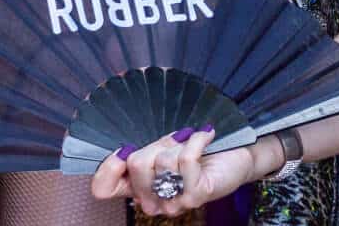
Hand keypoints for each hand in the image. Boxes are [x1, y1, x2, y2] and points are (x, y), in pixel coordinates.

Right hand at [90, 127, 262, 215]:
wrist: (236, 155)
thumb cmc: (198, 150)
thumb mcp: (162, 147)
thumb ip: (142, 152)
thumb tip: (122, 152)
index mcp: (137, 189)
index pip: (102, 189)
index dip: (108, 167)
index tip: (126, 149)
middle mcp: (152, 202)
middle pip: (135, 164)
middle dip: (157, 144)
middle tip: (175, 144)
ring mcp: (172, 202)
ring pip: (162, 160)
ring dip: (179, 143)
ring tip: (193, 145)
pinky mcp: (194, 195)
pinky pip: (185, 159)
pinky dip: (197, 139)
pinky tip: (206, 136)